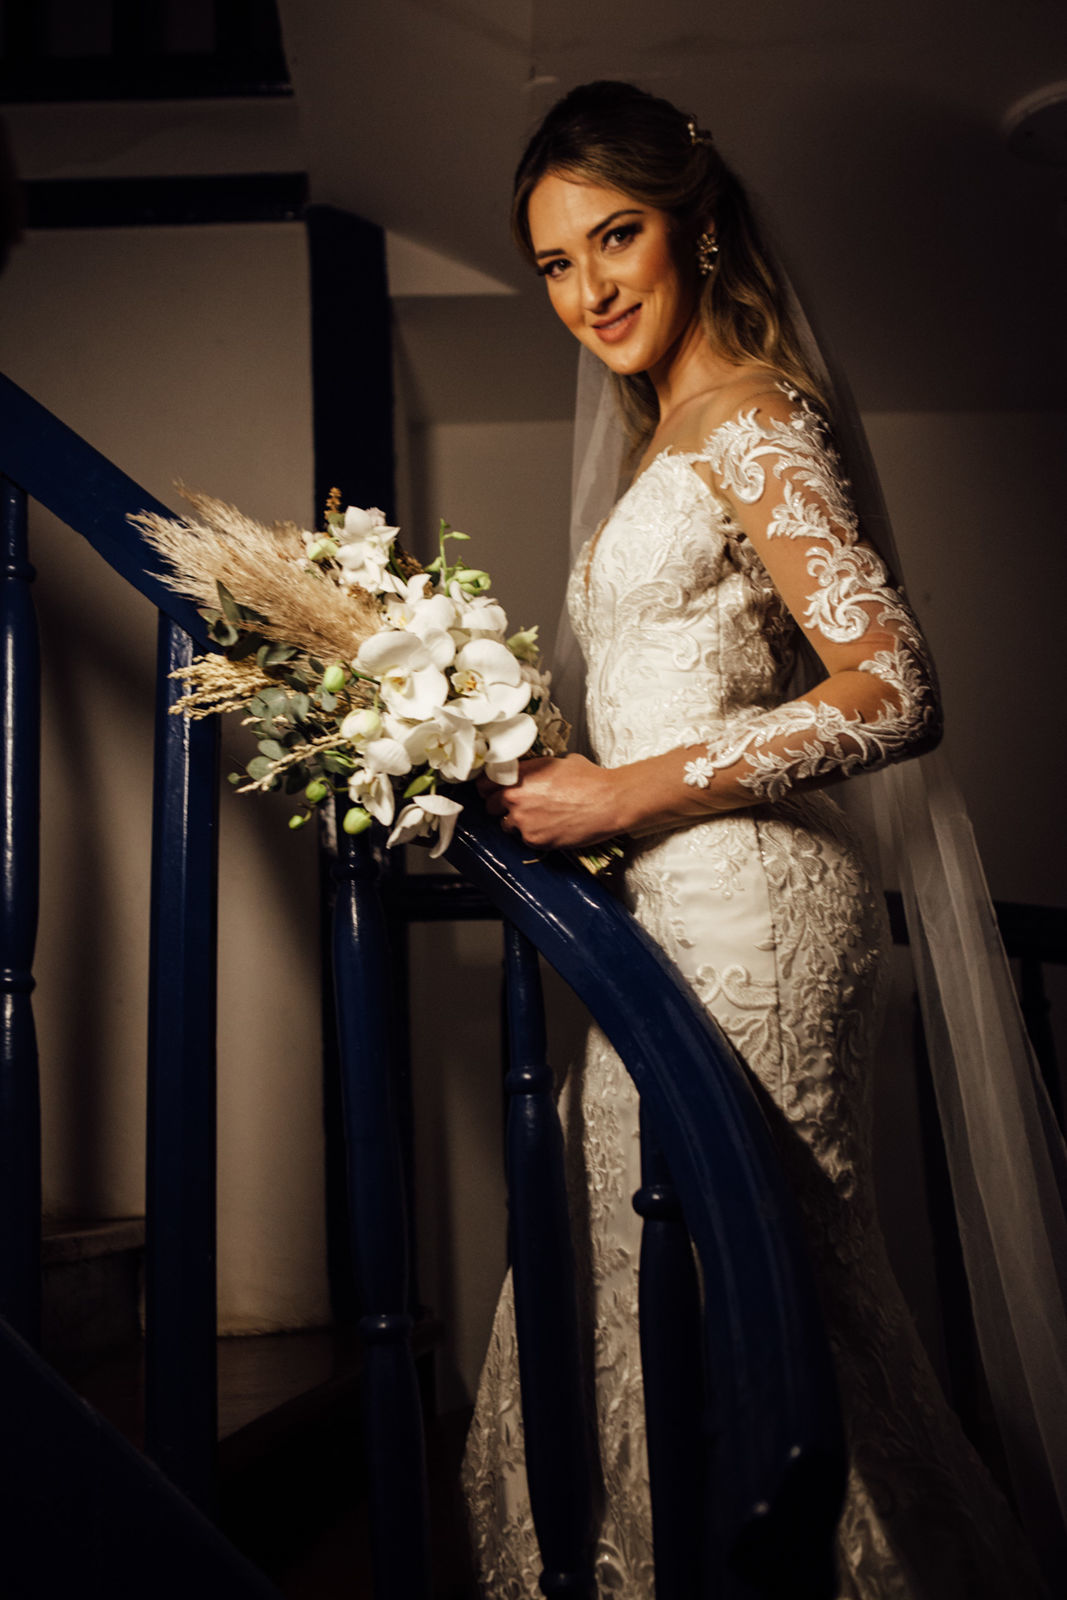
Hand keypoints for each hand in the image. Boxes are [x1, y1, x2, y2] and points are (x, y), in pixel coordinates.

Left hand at [476, 754, 620, 848]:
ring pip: (506, 825)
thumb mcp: (558, 762)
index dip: (489, 787)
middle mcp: (515, 798)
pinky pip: (525, 839)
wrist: (608, 802)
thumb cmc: (590, 780)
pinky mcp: (535, 840)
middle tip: (518, 805)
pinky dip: (534, 835)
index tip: (493, 790)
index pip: (484, 783)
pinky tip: (550, 827)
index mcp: (519, 775)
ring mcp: (523, 821)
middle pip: (491, 806)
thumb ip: (536, 769)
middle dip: (501, 806)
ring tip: (538, 817)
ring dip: (516, 822)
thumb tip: (533, 770)